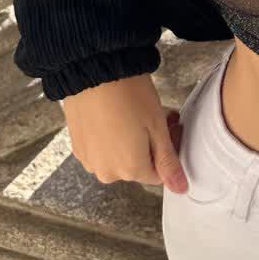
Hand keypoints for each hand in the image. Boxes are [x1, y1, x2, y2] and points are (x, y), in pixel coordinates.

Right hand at [63, 73, 189, 193]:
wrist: (93, 71)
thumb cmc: (129, 95)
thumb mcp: (157, 126)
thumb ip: (168, 161)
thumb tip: (180, 188)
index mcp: (130, 170)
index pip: (158, 174)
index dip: (168, 150)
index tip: (171, 127)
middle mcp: (107, 172)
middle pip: (138, 166)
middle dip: (151, 145)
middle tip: (159, 116)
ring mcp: (89, 160)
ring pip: (119, 157)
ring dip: (131, 141)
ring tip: (137, 112)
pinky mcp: (77, 146)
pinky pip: (101, 149)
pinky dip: (111, 136)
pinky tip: (116, 114)